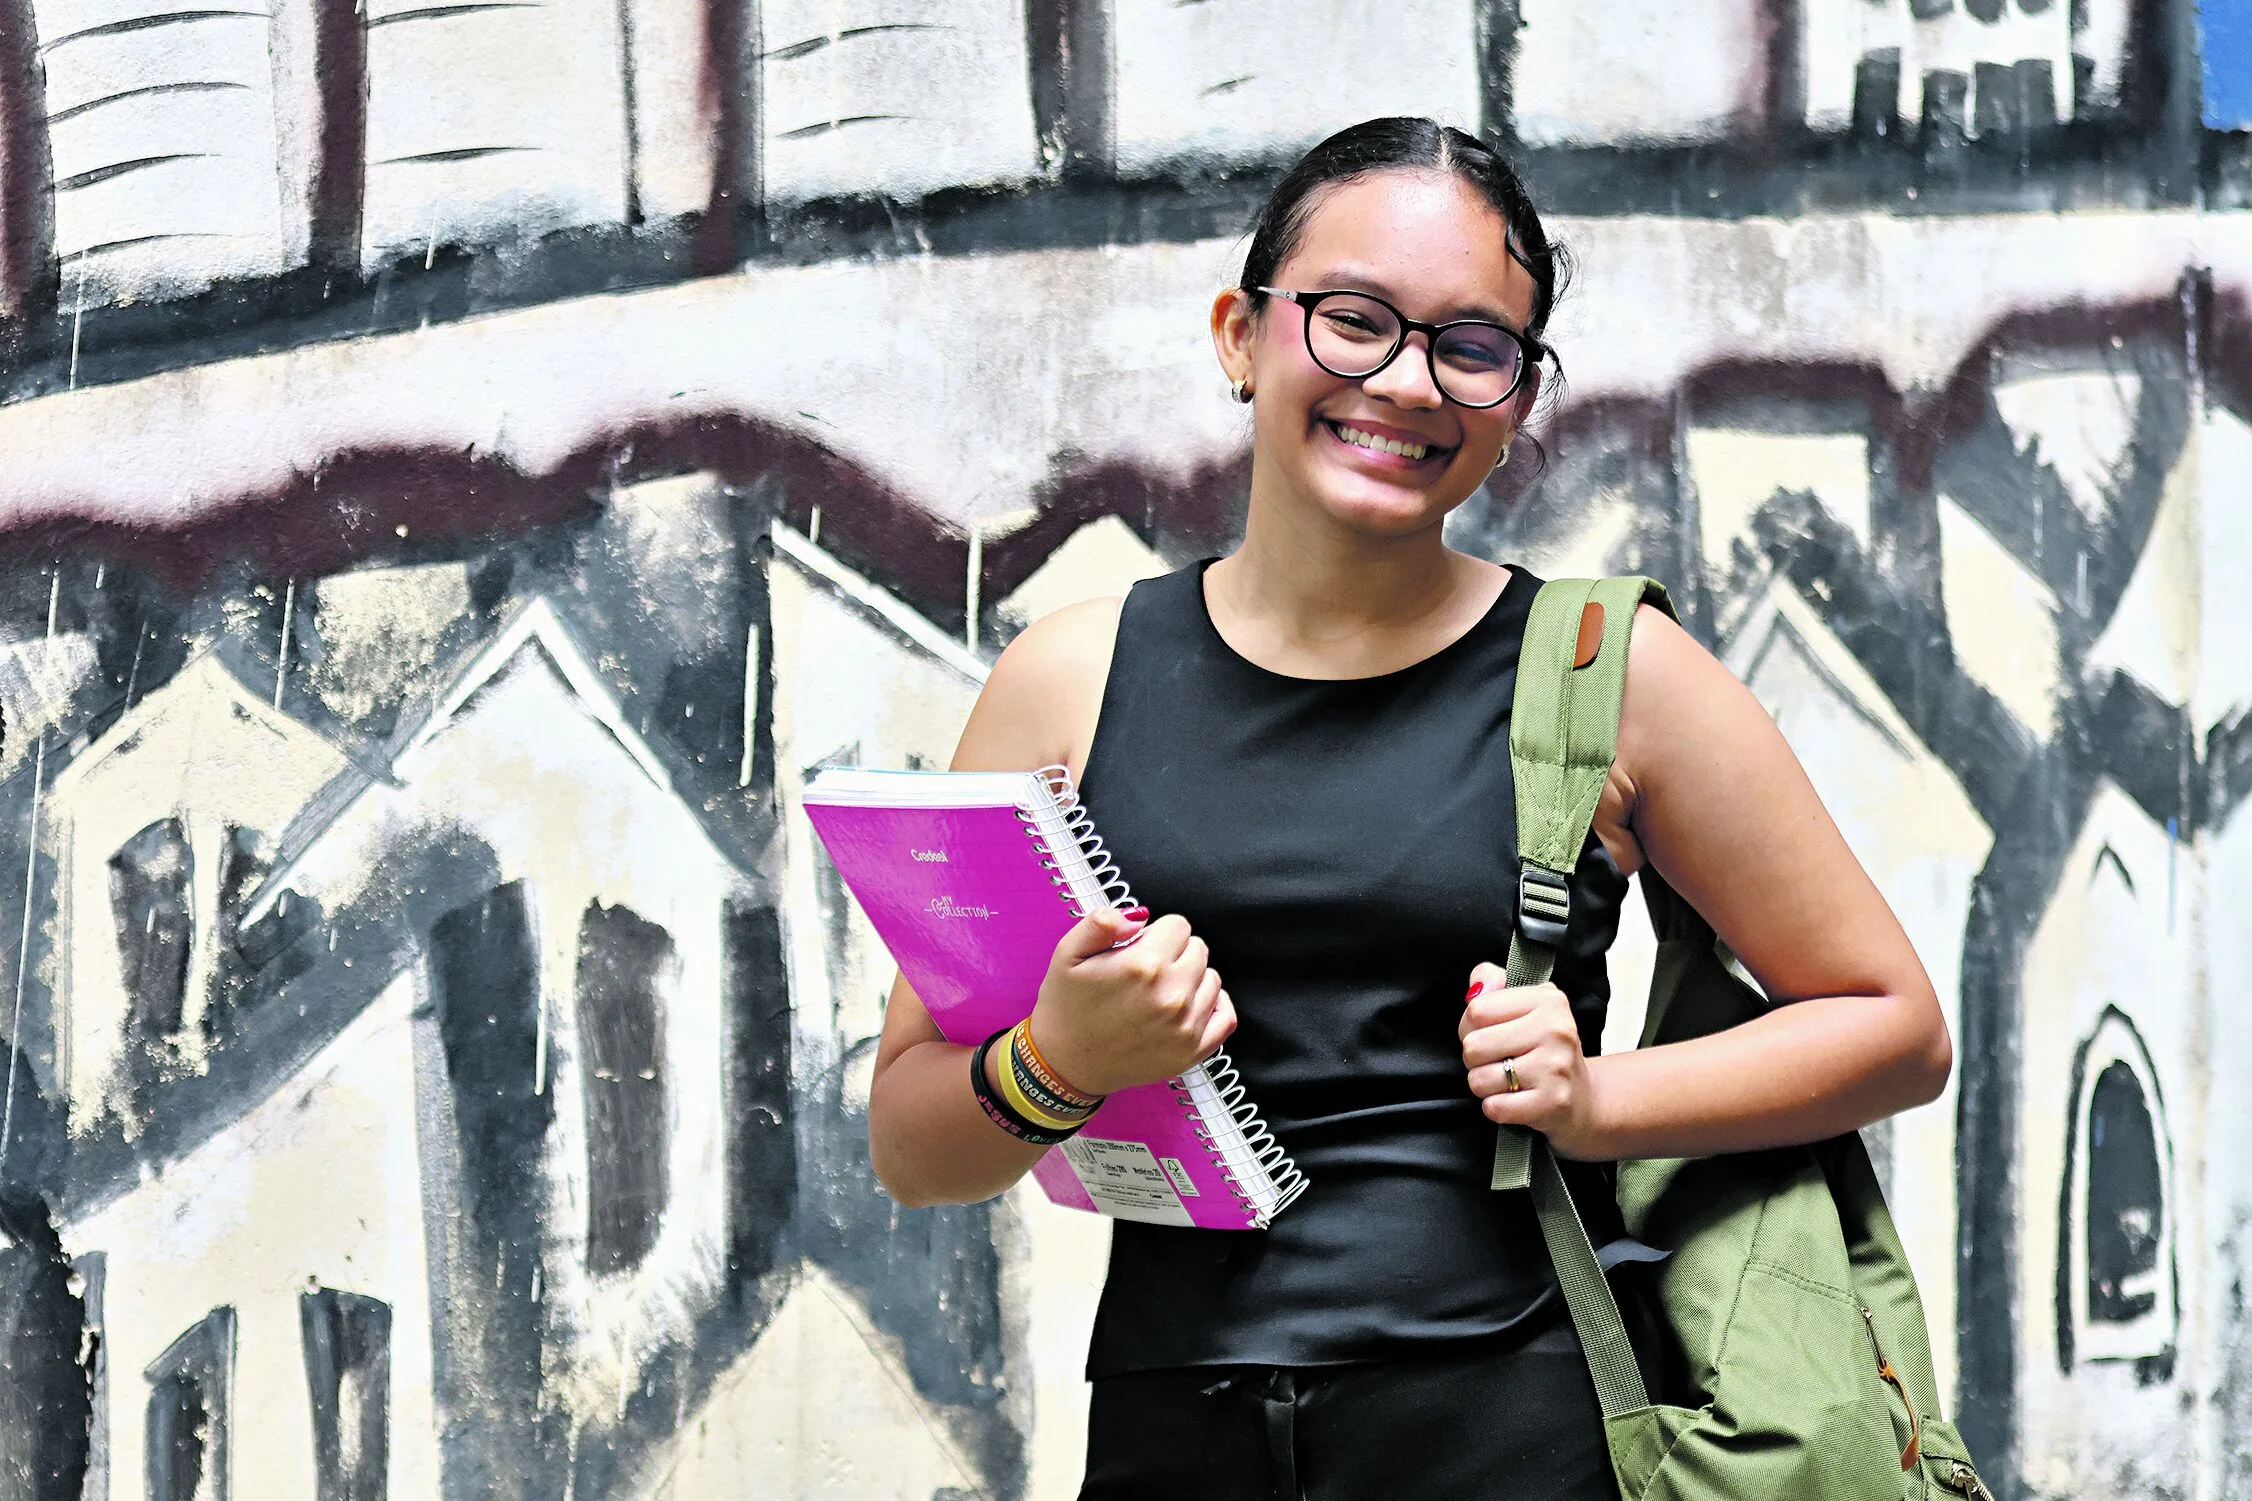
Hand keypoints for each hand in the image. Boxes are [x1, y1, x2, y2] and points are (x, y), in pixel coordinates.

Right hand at [1027, 907, 1235, 1097]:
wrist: (1064, 1064)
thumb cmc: (1066, 1008)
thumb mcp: (1067, 953)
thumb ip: (1101, 922)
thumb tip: (1139, 916)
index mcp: (1143, 966)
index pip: (1178, 925)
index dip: (1157, 933)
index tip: (1139, 948)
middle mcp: (1170, 995)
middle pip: (1198, 949)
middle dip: (1174, 954)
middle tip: (1145, 973)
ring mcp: (1184, 1026)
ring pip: (1212, 979)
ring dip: (1191, 980)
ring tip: (1158, 993)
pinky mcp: (1191, 1052)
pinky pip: (1226, 1017)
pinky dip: (1213, 1006)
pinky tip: (1189, 1006)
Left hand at [1458, 961, 1606, 1158]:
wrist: (1583, 1098)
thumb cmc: (1544, 1049)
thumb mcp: (1525, 1006)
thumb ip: (1492, 985)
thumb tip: (1477, 988)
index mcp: (1548, 1000)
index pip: (1476, 1010)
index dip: (1470, 1026)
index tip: (1489, 1034)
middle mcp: (1556, 1030)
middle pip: (1473, 1045)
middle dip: (1475, 1059)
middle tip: (1498, 1061)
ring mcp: (1556, 1068)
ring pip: (1479, 1079)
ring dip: (1485, 1085)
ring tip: (1508, 1081)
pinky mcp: (1552, 1103)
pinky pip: (1494, 1107)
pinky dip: (1496, 1108)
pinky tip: (1515, 1100)